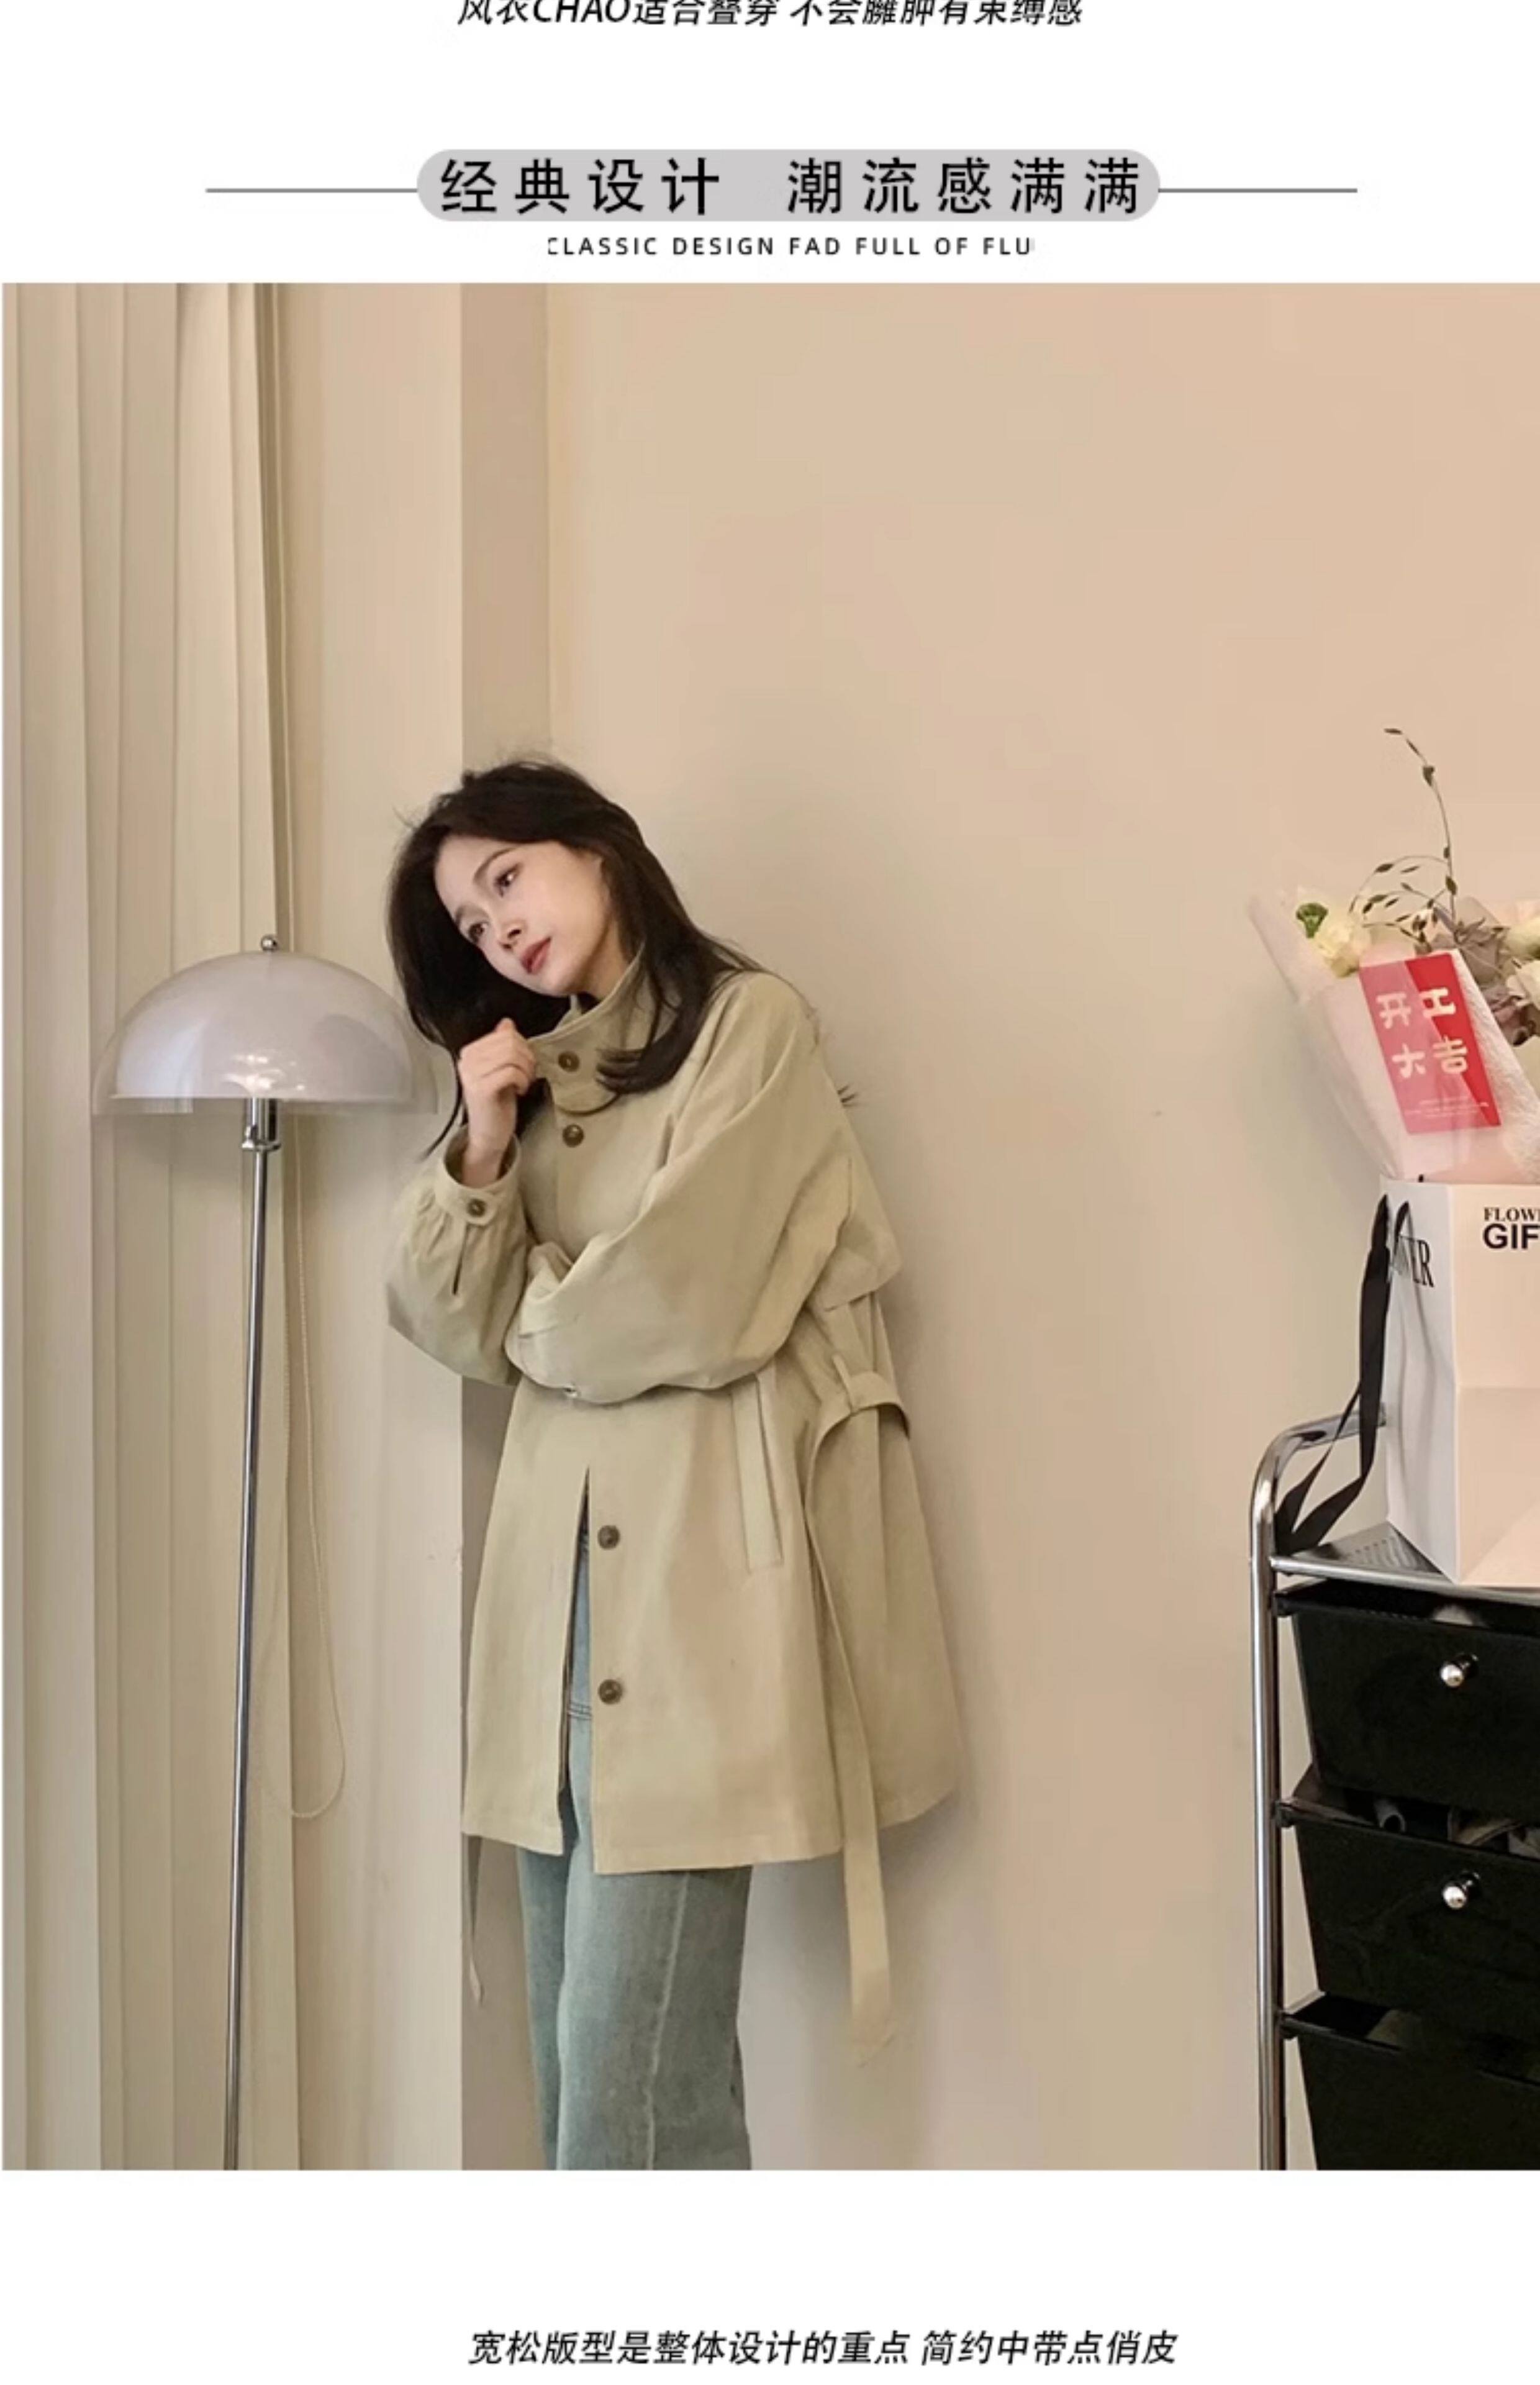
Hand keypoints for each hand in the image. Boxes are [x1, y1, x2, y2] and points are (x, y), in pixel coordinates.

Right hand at [455, 1016, 537, 1160]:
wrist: (487, 1135)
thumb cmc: (495, 1105)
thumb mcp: (500, 1069)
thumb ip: (502, 1046)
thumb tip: (507, 1024)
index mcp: (470, 1053)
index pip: (505, 1033)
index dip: (524, 1046)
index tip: (526, 1063)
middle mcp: (467, 1061)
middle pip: (510, 1042)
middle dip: (527, 1057)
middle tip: (528, 1073)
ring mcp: (472, 1075)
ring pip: (512, 1055)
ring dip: (527, 1069)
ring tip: (525, 1081)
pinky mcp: (481, 1089)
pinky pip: (511, 1071)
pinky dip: (523, 1080)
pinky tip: (520, 1090)